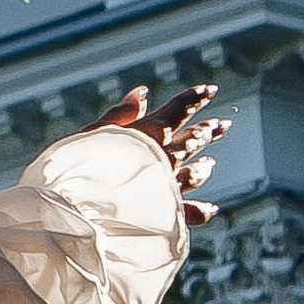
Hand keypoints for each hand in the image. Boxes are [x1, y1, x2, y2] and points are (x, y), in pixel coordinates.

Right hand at [91, 80, 228, 225]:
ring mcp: (166, 186)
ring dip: (203, 167)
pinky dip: (201, 210)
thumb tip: (143, 93)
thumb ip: (120, 114)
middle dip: (206, 131)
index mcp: (148, 135)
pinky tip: (211, 209)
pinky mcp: (162, 213)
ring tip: (211, 163)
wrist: (85, 213)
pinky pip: (188, 211)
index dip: (193, 99)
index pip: (177, 112)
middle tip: (223, 125)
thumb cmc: (80, 170)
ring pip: (193, 173)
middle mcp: (164, 159)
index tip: (210, 90)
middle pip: (191, 141)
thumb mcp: (93, 134)